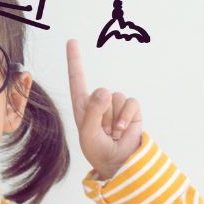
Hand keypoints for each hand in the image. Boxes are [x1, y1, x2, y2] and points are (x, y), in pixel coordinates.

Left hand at [66, 39, 143, 180]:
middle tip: (102, 131)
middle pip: (100, 94)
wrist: (118, 162)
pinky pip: (130, 103)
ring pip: (115, 98)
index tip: (71, 41)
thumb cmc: (97, 149)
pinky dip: (126, 117)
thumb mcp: (89, 132)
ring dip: (114, 119)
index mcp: (82, 105)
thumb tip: (104, 90)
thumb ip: (94, 111)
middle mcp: (99, 101)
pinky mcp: (131, 109)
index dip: (75, 60)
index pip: (77, 79)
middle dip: (102, 115)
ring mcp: (115, 105)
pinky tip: (122, 130)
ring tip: (112, 132)